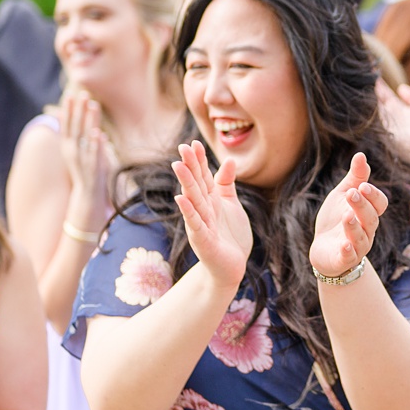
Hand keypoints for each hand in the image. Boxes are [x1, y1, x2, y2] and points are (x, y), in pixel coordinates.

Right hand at [57, 90, 117, 229]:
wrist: (86, 195)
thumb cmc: (84, 171)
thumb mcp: (77, 152)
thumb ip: (77, 136)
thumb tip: (73, 120)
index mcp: (67, 147)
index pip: (66, 125)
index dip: (68, 110)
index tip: (70, 96)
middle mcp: (72, 151)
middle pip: (75, 126)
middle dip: (78, 109)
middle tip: (82, 93)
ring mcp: (81, 159)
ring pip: (85, 135)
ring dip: (89, 120)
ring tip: (93, 104)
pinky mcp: (92, 167)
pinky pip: (93, 152)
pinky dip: (95, 143)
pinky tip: (98, 132)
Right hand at [173, 141, 253, 283]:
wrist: (231, 267)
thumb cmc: (230, 235)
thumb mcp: (231, 204)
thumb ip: (227, 183)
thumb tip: (229, 159)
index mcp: (210, 200)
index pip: (203, 176)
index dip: (199, 160)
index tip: (194, 143)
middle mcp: (202, 209)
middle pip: (196, 184)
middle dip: (190, 166)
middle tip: (182, 147)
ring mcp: (201, 224)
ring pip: (193, 200)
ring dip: (186, 183)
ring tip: (178, 166)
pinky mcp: (203, 240)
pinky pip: (195, 223)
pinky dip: (188, 211)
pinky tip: (181, 199)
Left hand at [309, 152, 389, 279]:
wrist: (323, 249)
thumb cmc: (336, 219)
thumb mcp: (343, 195)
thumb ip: (354, 178)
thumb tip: (361, 154)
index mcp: (368, 213)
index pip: (380, 204)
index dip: (374, 195)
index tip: (362, 185)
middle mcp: (367, 231)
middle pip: (371, 219)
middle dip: (362, 206)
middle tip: (352, 193)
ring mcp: (357, 247)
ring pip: (361, 238)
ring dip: (354, 226)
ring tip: (346, 215)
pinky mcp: (343, 259)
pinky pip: (349, 257)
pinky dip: (348, 251)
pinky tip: (344, 245)